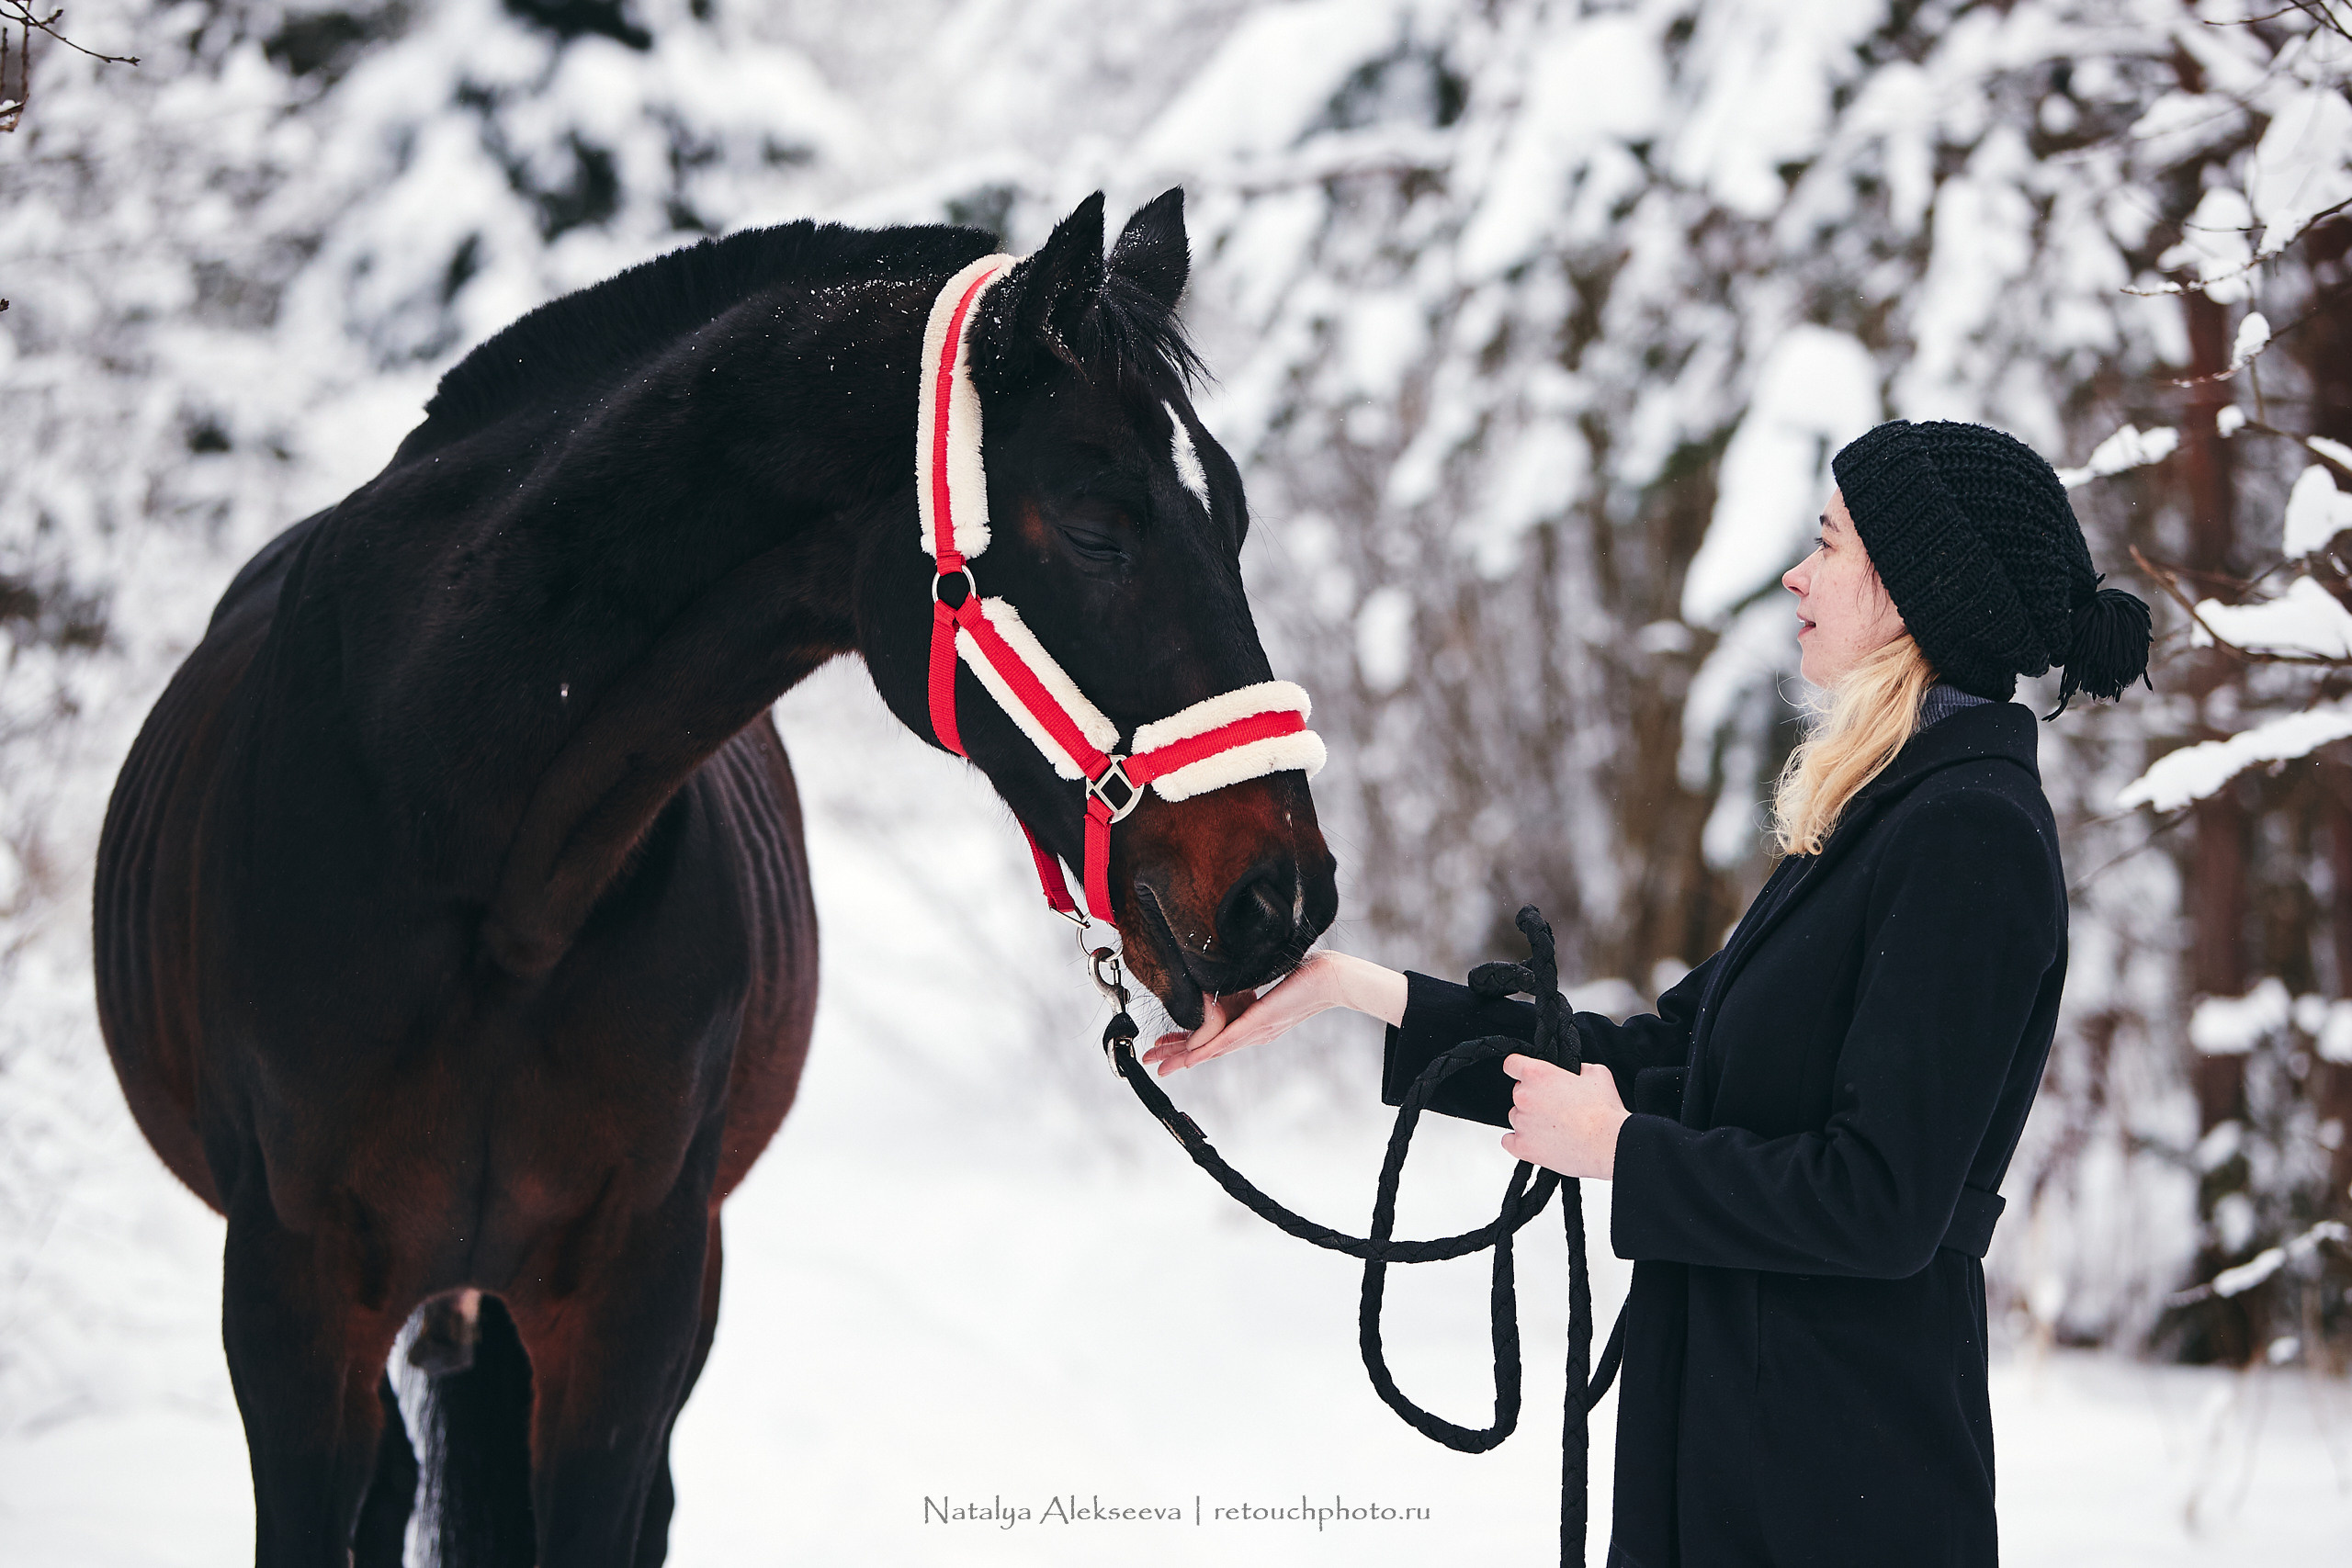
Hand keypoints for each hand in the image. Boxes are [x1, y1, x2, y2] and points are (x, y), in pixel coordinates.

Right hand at [1139, 950, 1404, 1075]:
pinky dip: (1204, 1050)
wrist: (1329, 977)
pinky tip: (1188, 1058)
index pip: (1213, 1036)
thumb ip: (1245, 981)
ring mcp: (1255, 1031)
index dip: (1186, 1041)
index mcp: (1252, 1022)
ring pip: (1211, 1050)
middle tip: (1152, 1063)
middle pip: (1207, 1049)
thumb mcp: (1265, 976)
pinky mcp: (1258, 1024)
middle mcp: (1252, 1032)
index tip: (1165, 1044)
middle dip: (1176, 1055)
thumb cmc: (1307, 973)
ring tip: (1161, 1065)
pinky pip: (1226, 1040)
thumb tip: (1227, 971)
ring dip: (1183, 1058)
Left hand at [1498, 1055, 1627, 1180]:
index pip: (1512, 1064)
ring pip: (1516, 1117)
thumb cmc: (1604, 1111)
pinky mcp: (1523, 1147)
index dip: (1519, 1068)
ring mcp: (1522, 1123)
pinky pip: (1509, 1142)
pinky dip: (1520, 1141)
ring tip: (1554, 1127)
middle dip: (1533, 1097)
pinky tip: (1536, 1141)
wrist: (1609, 1144)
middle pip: (1518, 1093)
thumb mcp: (1597, 1073)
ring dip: (1529, 1120)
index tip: (1525, 1074)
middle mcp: (1524, 1097)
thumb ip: (1578, 1068)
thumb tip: (1575, 1073)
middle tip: (1555, 1106)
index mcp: (1538, 1074)